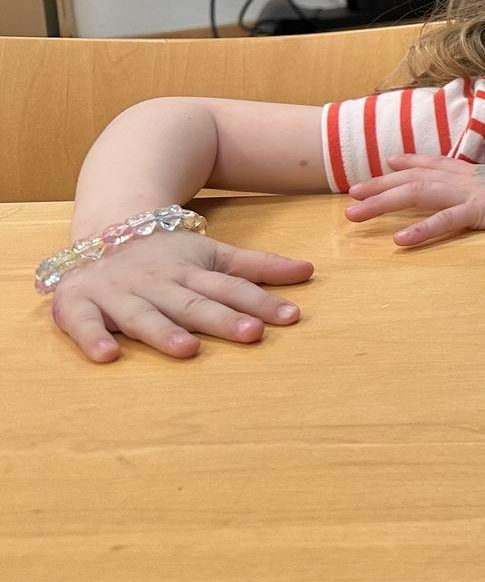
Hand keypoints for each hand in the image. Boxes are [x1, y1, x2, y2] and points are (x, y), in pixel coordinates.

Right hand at [47, 229, 311, 362]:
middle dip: (221, 318)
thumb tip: (310, 271)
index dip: (260, 301)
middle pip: (193, 303)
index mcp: (192, 271)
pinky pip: (83, 322)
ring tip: (188, 349)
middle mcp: (158, 282)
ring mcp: (118, 293)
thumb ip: (259, 267)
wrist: (105, 226)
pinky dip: (92, 337)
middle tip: (252, 333)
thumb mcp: (215, 254)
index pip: (231, 287)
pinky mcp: (78, 303)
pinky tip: (108, 355)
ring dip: (164, 331)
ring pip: (143, 314)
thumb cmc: (169, 253)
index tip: (291, 317)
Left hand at [344, 151, 484, 246]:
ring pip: (416, 195)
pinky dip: (421, 230)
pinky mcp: (481, 210)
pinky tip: (399, 241)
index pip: (436, 164)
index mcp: (477, 171)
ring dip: (382, 204)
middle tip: (351, 193)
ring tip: (354, 215)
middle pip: (413, 179)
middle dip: (380, 185)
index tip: (389, 161)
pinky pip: (445, 221)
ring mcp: (471, 193)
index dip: (410, 162)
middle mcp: (466, 178)